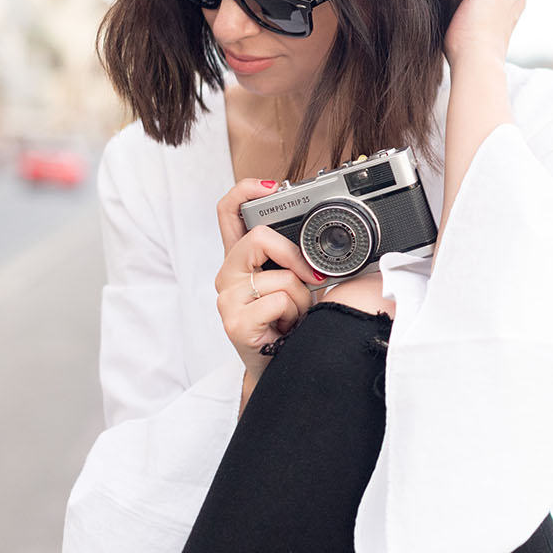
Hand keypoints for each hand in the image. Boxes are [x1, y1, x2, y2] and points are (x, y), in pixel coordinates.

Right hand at [214, 178, 318, 381]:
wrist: (278, 365)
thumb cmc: (288, 321)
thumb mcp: (294, 280)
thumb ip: (296, 256)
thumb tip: (325, 238)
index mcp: (240, 259)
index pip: (227, 212)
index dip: (245, 191)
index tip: (269, 186)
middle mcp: (227, 274)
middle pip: (258, 238)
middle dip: (294, 257)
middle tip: (309, 279)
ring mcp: (227, 299)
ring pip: (280, 276)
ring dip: (301, 298)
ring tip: (293, 314)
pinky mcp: (235, 322)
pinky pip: (280, 302)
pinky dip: (294, 314)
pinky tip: (284, 328)